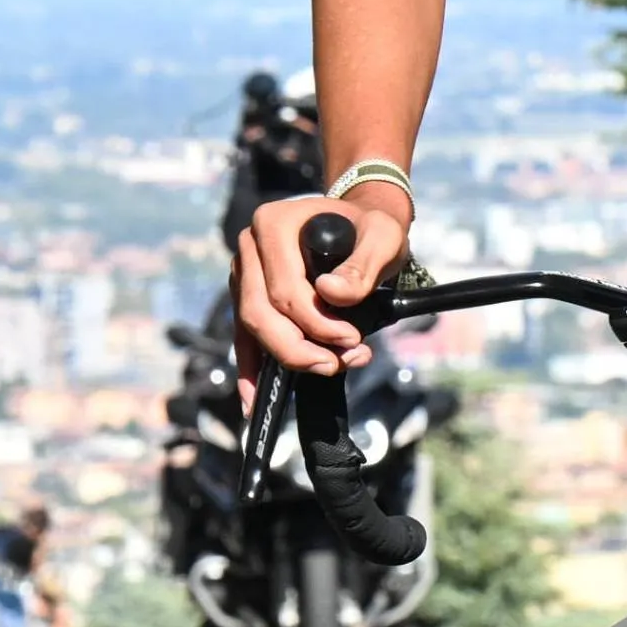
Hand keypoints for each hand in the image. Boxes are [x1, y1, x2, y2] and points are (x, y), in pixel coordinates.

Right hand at [238, 192, 405, 376]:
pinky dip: (249, 371)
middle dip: (300, 348)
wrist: (360, 226)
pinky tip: (253, 402)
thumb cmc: (370, 229)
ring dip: (289, 357)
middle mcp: (249, 248)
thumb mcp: (382, 237)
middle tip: (339, 362)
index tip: (353, 339)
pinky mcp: (246, 299)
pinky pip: (243, 338)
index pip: (285, 290)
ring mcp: (243, 275)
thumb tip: (331, 293)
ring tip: (330, 366)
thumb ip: (363, 264)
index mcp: (272, 224)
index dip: (317, 323)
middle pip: (261, 313)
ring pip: (253, 329)